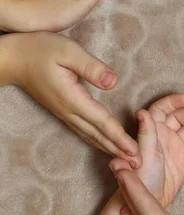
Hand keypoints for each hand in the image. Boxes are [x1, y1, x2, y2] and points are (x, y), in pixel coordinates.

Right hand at [2, 32, 137, 160]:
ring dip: (110, 148)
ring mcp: (65, 113)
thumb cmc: (40, 50)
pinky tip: (106, 146)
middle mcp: (69, 111)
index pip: (102, 122)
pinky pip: (84, 131)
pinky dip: (98, 141)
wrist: (14, 59)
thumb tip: (113, 83)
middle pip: (98, 134)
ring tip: (127, 160)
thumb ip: (91, 67)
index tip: (134, 150)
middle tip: (138, 163)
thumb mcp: (68, 51)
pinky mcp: (63, 111)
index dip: (119, 136)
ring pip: (91, 136)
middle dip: (119, 149)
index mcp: (73, 99)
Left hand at [110, 93, 183, 207]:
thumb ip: (146, 133)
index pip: (162, 109)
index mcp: (151, 130)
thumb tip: (141, 112)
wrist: (150, 202)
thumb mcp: (144, 154)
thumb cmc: (141, 178)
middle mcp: (163, 134)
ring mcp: (176, 145)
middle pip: (180, 117)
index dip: (173, 101)